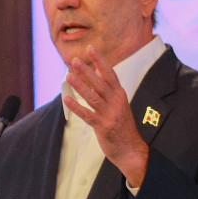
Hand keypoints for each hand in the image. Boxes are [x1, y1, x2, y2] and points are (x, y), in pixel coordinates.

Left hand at [63, 46, 148, 187]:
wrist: (131, 149)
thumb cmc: (122, 125)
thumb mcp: (118, 103)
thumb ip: (107, 87)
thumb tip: (96, 68)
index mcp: (120, 95)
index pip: (110, 73)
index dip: (99, 61)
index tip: (90, 48)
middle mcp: (116, 102)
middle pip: (99, 83)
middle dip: (86, 71)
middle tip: (74, 61)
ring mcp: (109, 115)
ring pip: (92, 97)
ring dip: (79, 86)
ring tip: (68, 76)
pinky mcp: (102, 127)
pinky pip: (87, 115)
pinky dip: (76, 107)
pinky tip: (66, 100)